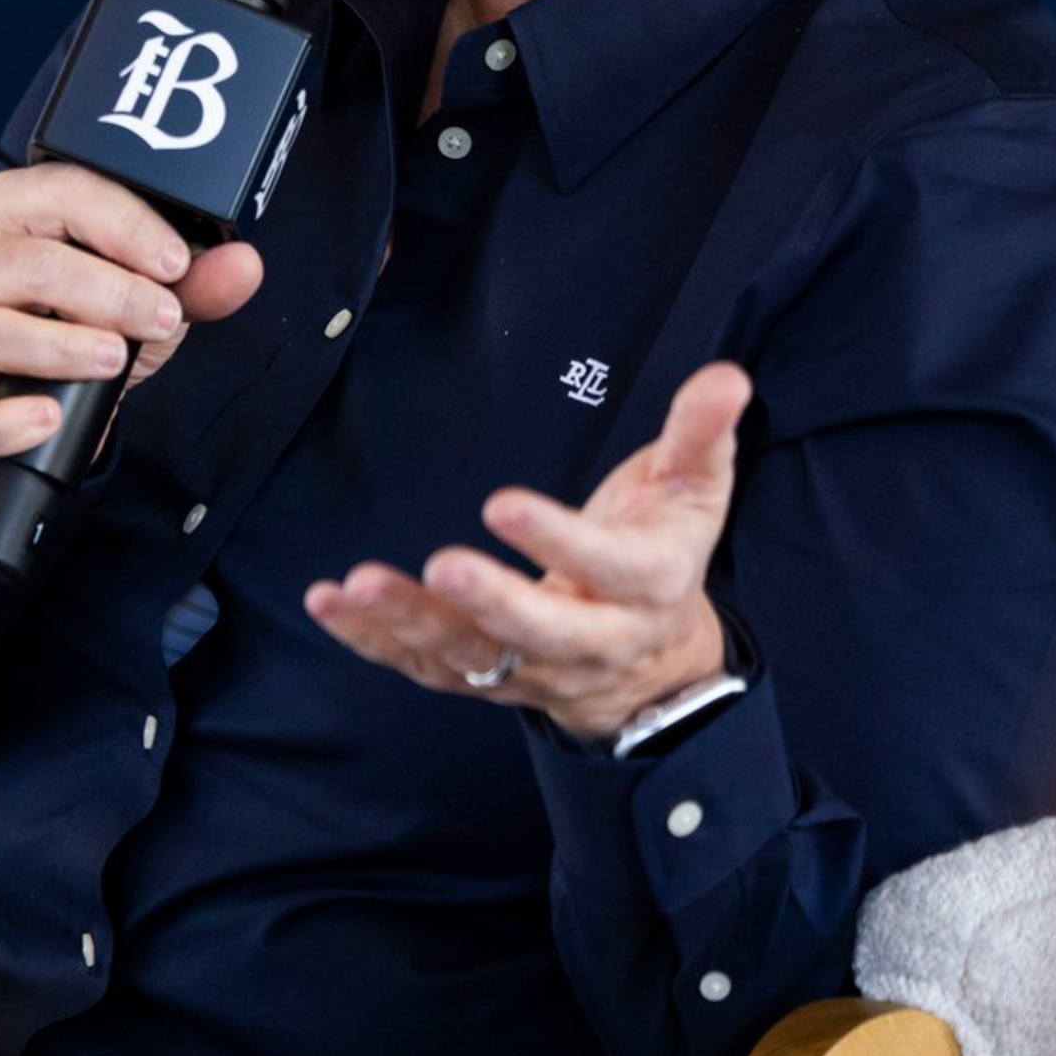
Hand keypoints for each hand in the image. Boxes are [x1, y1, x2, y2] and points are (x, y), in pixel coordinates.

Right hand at [0, 164, 264, 458]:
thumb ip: (198, 279)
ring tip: (114, 357)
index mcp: (21, 206)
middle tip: (162, 317)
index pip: (66, 195)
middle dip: (108, 293)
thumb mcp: (154, 287)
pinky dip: (0, 423)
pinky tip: (47, 420)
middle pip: (31, 264)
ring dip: (58, 347)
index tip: (176, 263)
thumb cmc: (96, 309)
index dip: (127, 228)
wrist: (65, 374)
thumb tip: (244, 266)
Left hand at [304, 362, 752, 744]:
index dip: (558, 540)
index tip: (502, 504)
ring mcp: (532, 669)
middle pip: (541, 632)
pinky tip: (329, 604)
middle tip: (439, 565)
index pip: (607, 566)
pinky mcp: (484, 679)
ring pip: (470, 655)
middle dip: (490, 602)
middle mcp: (590, 640)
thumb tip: (726, 376)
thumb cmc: (662, 552)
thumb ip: (701, 432)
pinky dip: (374, 642)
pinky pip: (425, 667)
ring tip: (355, 585)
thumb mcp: (694, 491)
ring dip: (408, 622)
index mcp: (645, 586)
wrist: (654, 663)